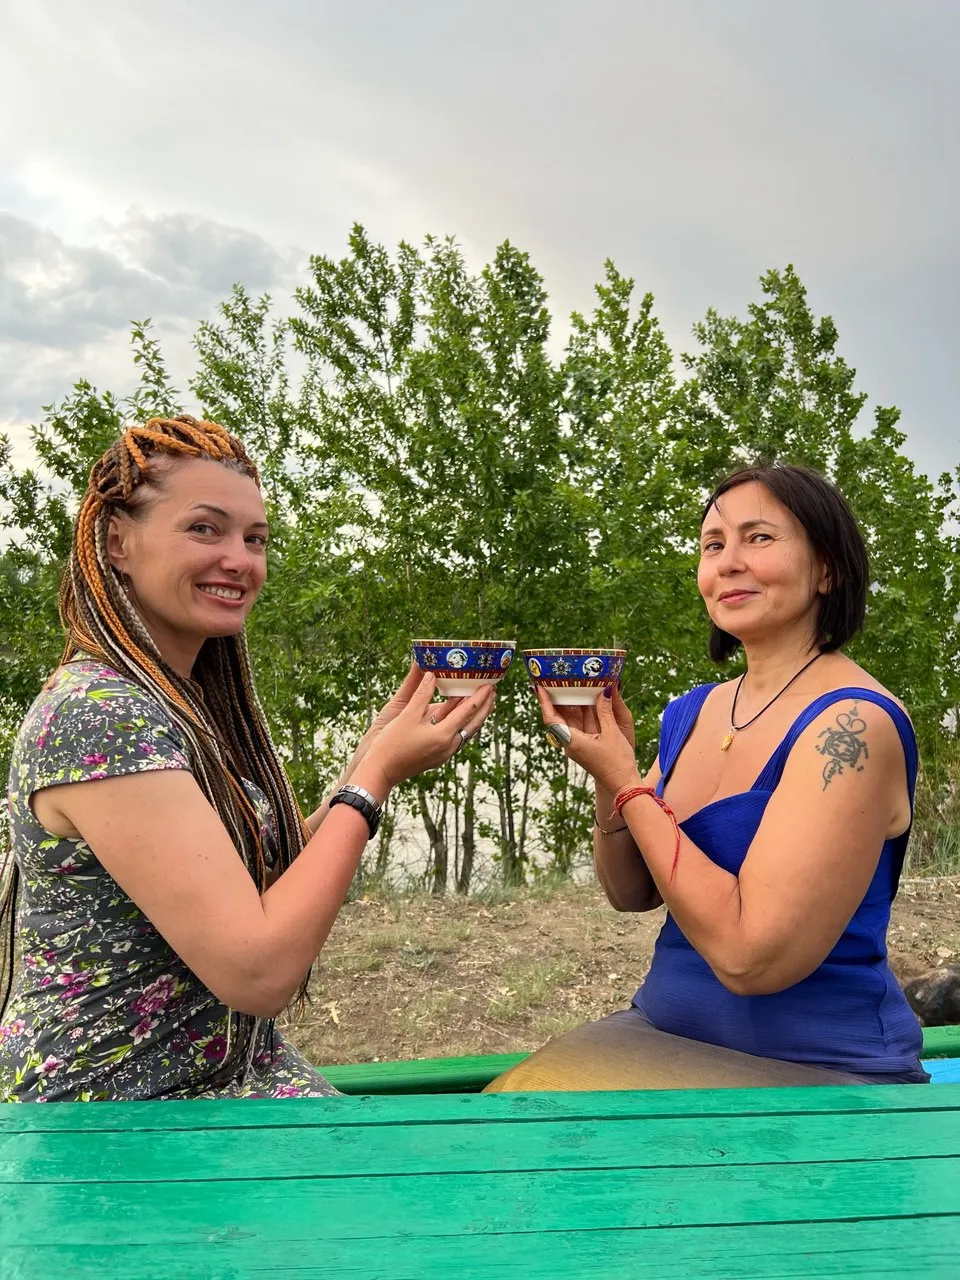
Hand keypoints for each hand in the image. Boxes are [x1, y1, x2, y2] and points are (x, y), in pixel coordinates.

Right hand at [365, 672, 495, 787]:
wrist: (380, 772)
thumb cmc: (391, 744)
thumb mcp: (406, 716)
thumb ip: (421, 695)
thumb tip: (431, 675)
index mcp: (443, 735)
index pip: (468, 712)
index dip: (480, 697)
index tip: (490, 684)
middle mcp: (448, 746)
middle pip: (473, 724)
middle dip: (485, 707)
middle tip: (493, 691)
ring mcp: (444, 753)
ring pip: (466, 732)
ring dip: (475, 717)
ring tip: (482, 703)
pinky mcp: (438, 756)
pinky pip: (457, 737)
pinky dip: (463, 724)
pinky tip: (461, 718)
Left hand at [536, 684, 640, 796]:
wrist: (623, 786)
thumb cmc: (617, 762)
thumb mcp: (613, 733)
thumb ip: (606, 711)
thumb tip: (604, 689)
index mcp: (572, 741)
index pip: (551, 719)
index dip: (544, 702)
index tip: (539, 687)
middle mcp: (570, 743)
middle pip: (557, 717)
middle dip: (554, 698)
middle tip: (552, 679)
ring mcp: (576, 745)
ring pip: (567, 720)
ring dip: (567, 704)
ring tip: (566, 684)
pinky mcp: (584, 745)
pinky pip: (577, 725)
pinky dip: (579, 712)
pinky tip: (584, 700)